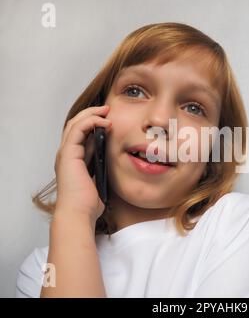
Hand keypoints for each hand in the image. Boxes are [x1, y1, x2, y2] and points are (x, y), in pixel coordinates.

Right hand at [54, 104, 111, 223]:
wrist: (80, 213)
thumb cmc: (89, 202)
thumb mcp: (99, 178)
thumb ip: (100, 165)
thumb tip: (110, 155)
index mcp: (74, 159)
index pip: (81, 134)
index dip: (94, 123)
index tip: (110, 119)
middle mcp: (67, 154)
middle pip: (76, 125)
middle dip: (92, 114)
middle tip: (108, 109)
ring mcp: (65, 153)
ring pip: (75, 124)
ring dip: (91, 114)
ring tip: (106, 110)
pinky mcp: (68, 154)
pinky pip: (77, 130)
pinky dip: (90, 122)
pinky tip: (104, 122)